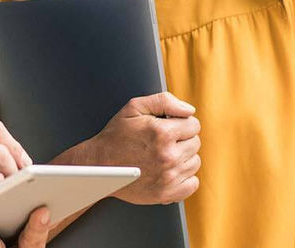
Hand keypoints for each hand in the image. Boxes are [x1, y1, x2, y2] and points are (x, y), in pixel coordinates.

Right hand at [63, 92, 199, 204]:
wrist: (99, 165)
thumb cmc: (116, 135)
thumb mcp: (134, 108)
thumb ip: (164, 101)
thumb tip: (189, 110)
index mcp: (162, 133)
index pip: (193, 124)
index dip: (181, 122)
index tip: (168, 126)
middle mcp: (168, 156)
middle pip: (195, 143)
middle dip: (182, 139)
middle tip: (162, 141)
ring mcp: (169, 177)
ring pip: (195, 162)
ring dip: (183, 157)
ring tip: (162, 155)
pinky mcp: (167, 194)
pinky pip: (192, 184)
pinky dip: (185, 177)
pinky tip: (169, 170)